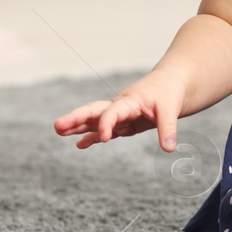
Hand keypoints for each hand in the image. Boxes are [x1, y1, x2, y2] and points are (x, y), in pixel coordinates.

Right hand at [53, 68, 188, 151]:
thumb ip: (168, 129)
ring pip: (95, 120)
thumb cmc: (170, 92)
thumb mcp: (171, 110)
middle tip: (57, 126)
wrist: (174, 82)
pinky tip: (80, 144)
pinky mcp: (125, 123)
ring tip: (59, 131)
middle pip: (94, 111)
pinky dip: (93, 137)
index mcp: (130, 101)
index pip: (112, 112)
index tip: (105, 138)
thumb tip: (169, 149)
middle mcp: (120, 106)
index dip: (106, 124)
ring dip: (78, 126)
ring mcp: (120, 115)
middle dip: (76, 118)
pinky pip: (105, 130)